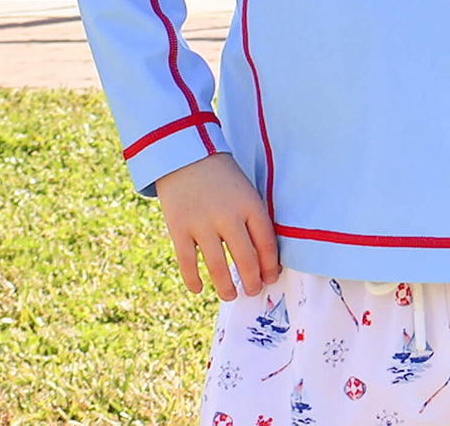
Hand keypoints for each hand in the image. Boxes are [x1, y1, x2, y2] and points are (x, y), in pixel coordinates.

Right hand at [155, 152, 279, 301]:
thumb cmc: (221, 177)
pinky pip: (187, 263)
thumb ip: (253, 219)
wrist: (185, 154)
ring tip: (230, 295)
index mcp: (249, 204)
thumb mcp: (245, 191)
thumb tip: (262, 260)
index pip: (266, 244)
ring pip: (218, 267)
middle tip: (253, 291)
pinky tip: (199, 288)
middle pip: (245, 259)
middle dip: (251, 282)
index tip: (271, 278)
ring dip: (226, 287)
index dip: (270, 266)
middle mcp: (228, 215)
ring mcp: (202, 223)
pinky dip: (194, 280)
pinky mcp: (178, 228)